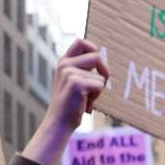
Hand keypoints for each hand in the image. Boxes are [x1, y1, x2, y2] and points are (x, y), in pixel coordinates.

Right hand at [22, 38, 110, 164]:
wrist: (60, 122)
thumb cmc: (71, 103)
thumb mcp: (74, 81)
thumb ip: (83, 69)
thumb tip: (103, 58)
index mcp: (64, 61)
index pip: (81, 42)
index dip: (94, 49)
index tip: (97, 65)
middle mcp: (65, 64)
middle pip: (97, 57)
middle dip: (104, 72)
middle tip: (98, 86)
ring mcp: (69, 73)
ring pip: (100, 76)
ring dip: (98, 90)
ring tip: (85, 99)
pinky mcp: (76, 83)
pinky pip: (99, 85)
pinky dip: (96, 97)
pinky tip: (85, 104)